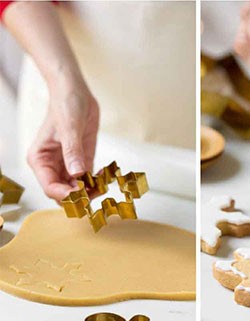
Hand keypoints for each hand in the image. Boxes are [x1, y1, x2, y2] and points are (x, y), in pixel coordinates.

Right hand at [27, 75, 98, 201]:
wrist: (76, 92)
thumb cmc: (66, 104)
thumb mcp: (69, 127)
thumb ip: (73, 152)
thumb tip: (77, 174)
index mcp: (41, 159)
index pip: (50, 187)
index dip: (65, 195)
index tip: (82, 194)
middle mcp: (53, 166)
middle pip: (64, 193)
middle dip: (79, 197)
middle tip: (97, 192)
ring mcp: (68, 165)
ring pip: (77, 189)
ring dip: (90, 192)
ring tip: (104, 184)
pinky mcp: (82, 161)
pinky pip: (89, 180)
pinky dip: (97, 183)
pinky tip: (105, 177)